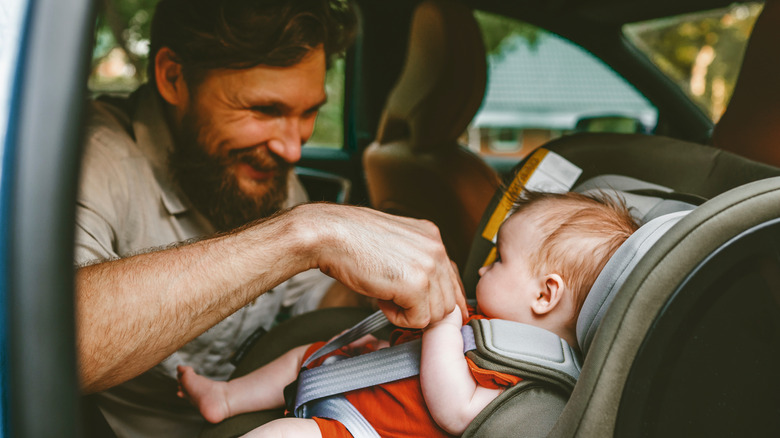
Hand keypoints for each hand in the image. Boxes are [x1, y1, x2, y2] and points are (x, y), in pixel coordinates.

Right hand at [299, 204, 466, 327]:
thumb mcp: (393, 244)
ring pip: (437, 313)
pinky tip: (381, 300)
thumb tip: (426, 288)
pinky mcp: (416, 285)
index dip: (442, 299)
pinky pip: (418, 320)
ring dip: (410, 313)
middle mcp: (436, 248)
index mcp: (431, 236)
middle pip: (448, 299)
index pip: (452, 277)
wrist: (329, 235)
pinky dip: (398, 318)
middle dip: (423, 308)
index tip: (435, 313)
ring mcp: (429, 266)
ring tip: (385, 295)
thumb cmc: (351, 239)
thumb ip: (415, 261)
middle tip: (394, 300)